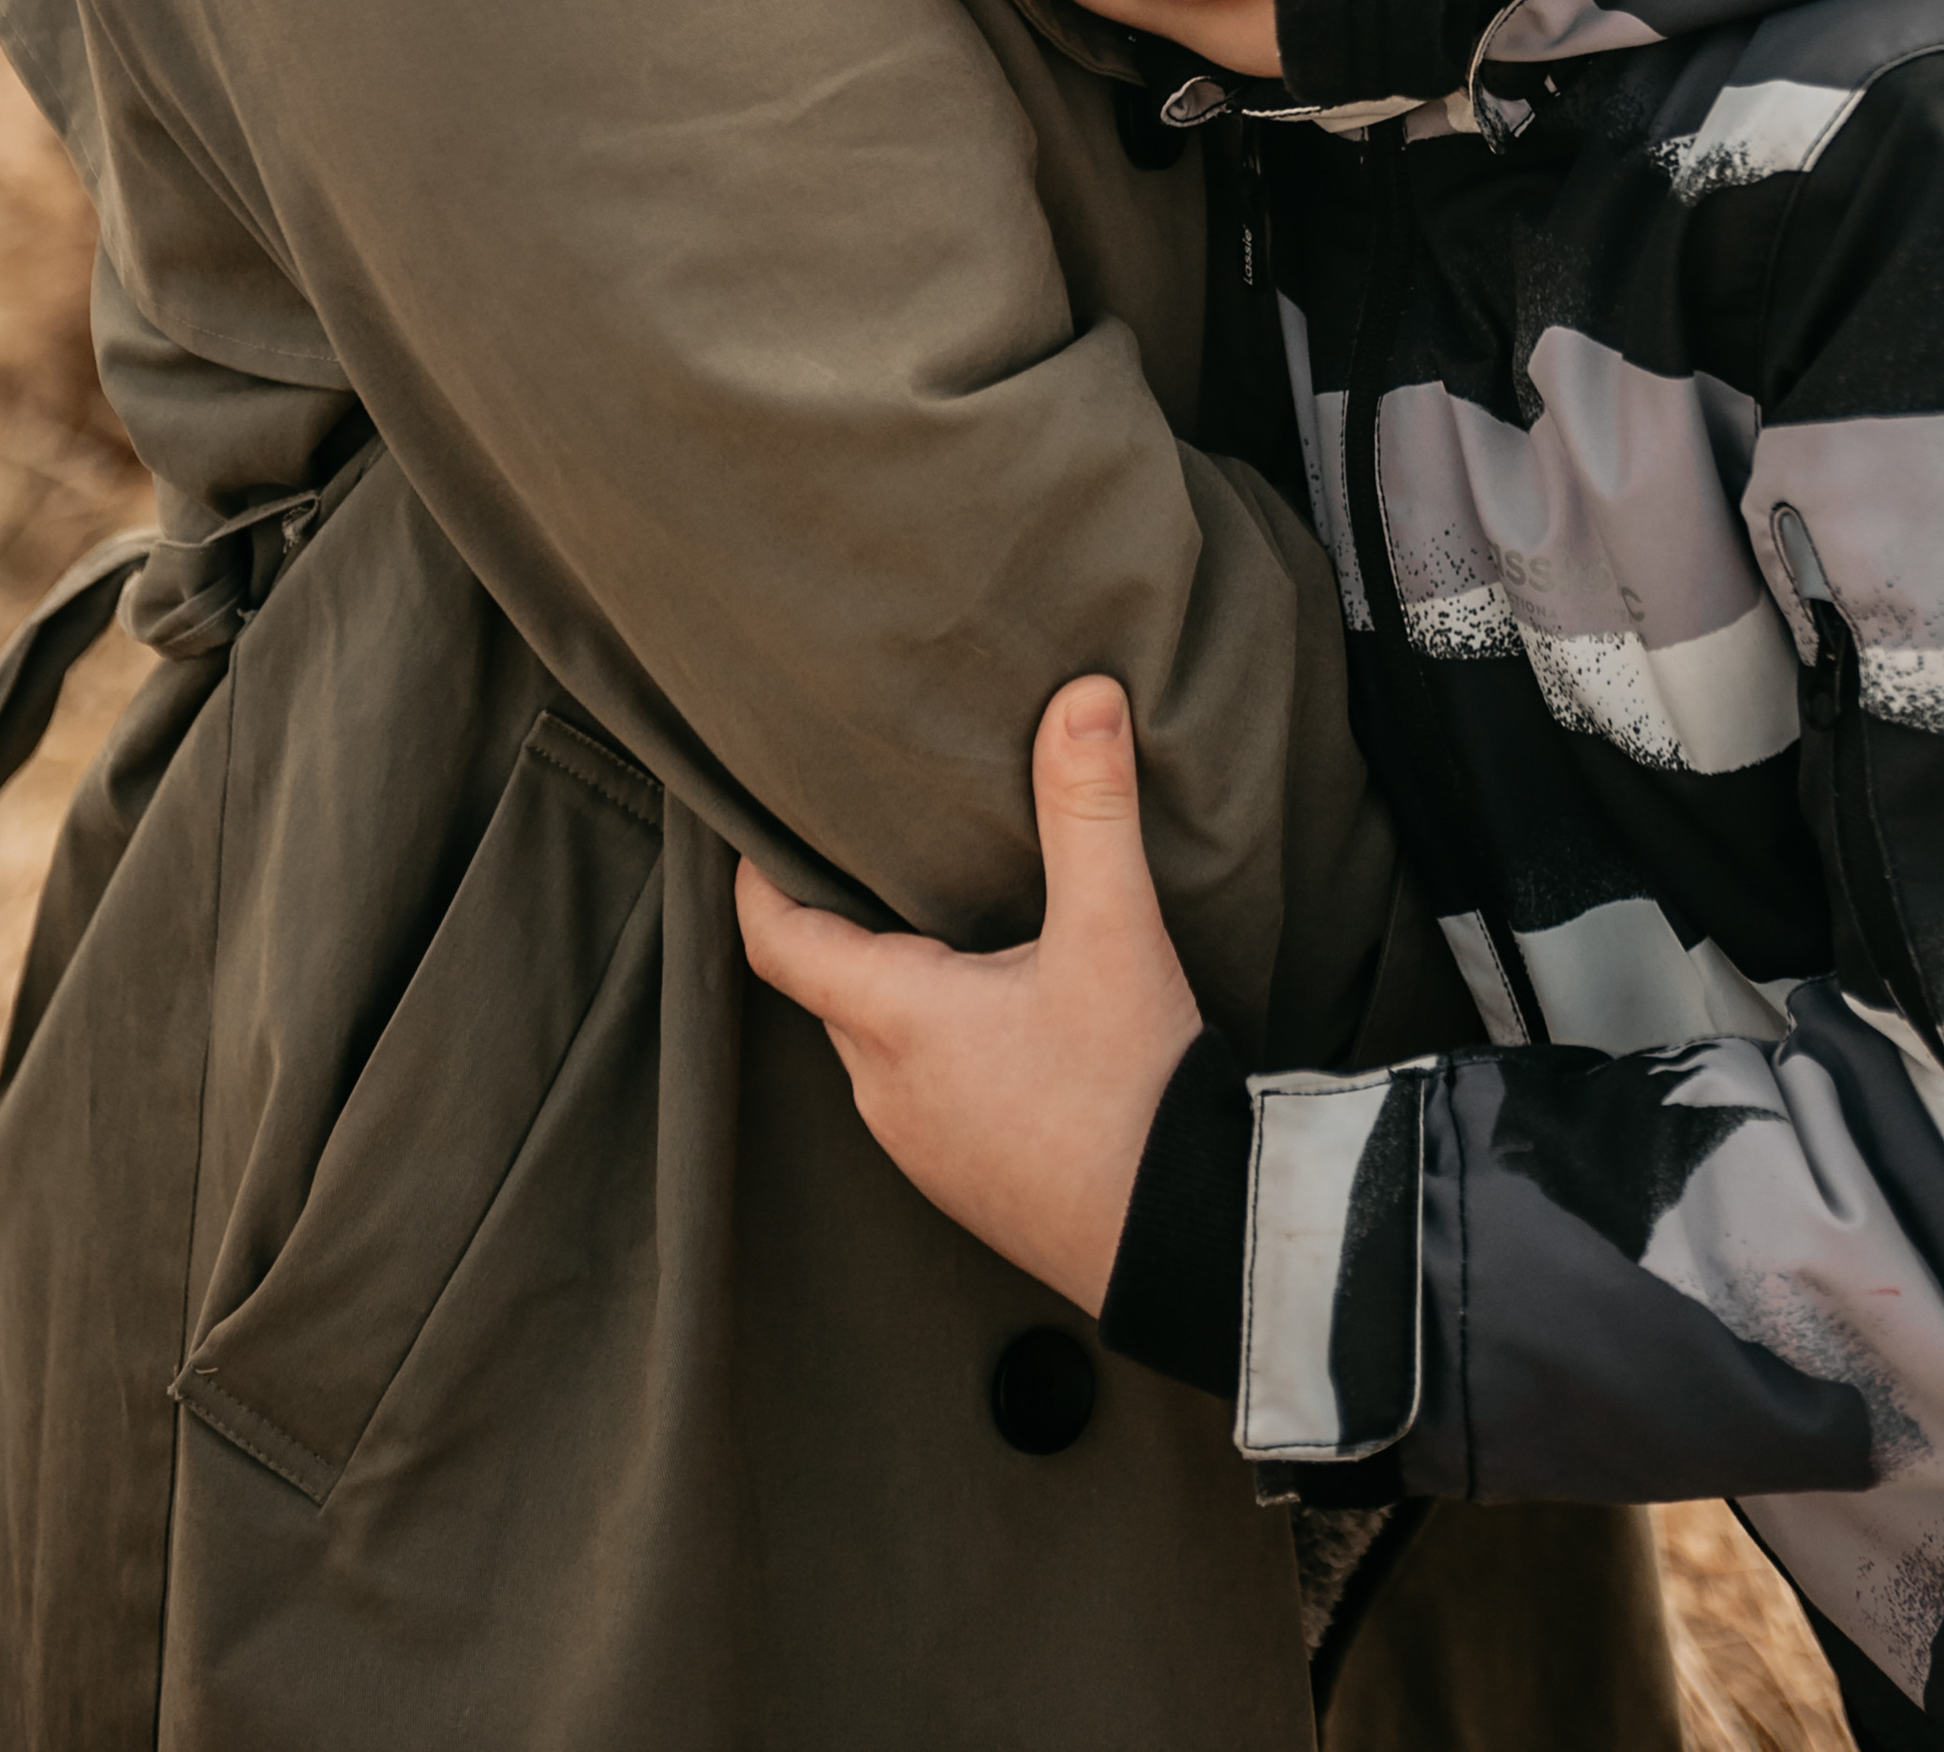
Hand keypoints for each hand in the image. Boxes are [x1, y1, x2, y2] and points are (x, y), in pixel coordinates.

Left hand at [734, 677, 1202, 1314]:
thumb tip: (1082, 694)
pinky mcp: (965, 1182)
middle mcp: (884, 1090)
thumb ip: (1090, 809)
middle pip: (826, 985)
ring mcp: (921, 1147)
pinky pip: (917, 1091)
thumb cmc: (1136, 1092)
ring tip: (932, 921)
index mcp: (895, 1020)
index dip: (755, 880)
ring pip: (874, 1042)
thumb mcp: (1112, 934)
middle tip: (857, 848)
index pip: (776, 941)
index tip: (751, 828)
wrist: (1191, 1249)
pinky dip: (931, 1041)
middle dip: (834, 919)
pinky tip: (996, 1018)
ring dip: (889, 985)